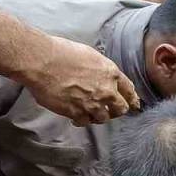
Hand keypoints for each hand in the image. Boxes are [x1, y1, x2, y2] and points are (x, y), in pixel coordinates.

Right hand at [21, 37, 138, 125]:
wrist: (42, 61)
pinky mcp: (76, 112)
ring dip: (98, 116)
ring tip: (89, 112)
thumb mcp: (90, 55)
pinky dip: (81, 121)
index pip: (129, 90)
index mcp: (111, 74)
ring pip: (103, 118)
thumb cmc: (61, 53)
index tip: (134, 104)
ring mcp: (92, 104)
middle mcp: (106, 91)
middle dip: (117, 111)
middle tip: (111, 111)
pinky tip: (75, 118)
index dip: (132, 99)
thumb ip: (101, 70)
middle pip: (121, 109)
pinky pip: (85, 122)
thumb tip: (101, 77)